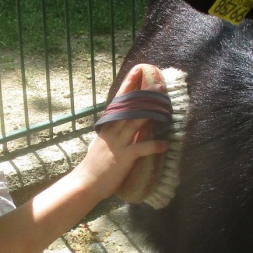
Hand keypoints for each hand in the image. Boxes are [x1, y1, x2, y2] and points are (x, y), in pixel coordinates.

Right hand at [75, 64, 170, 201]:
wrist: (85, 183)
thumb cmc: (95, 165)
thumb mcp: (103, 142)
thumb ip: (114, 132)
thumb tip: (127, 124)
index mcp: (108, 126)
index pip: (119, 100)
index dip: (129, 85)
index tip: (138, 70)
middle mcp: (113, 130)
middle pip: (130, 107)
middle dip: (144, 95)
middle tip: (158, 83)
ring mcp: (118, 143)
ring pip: (136, 123)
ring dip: (152, 115)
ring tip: (167, 109)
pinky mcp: (123, 157)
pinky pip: (141, 148)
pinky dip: (154, 146)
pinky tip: (165, 145)